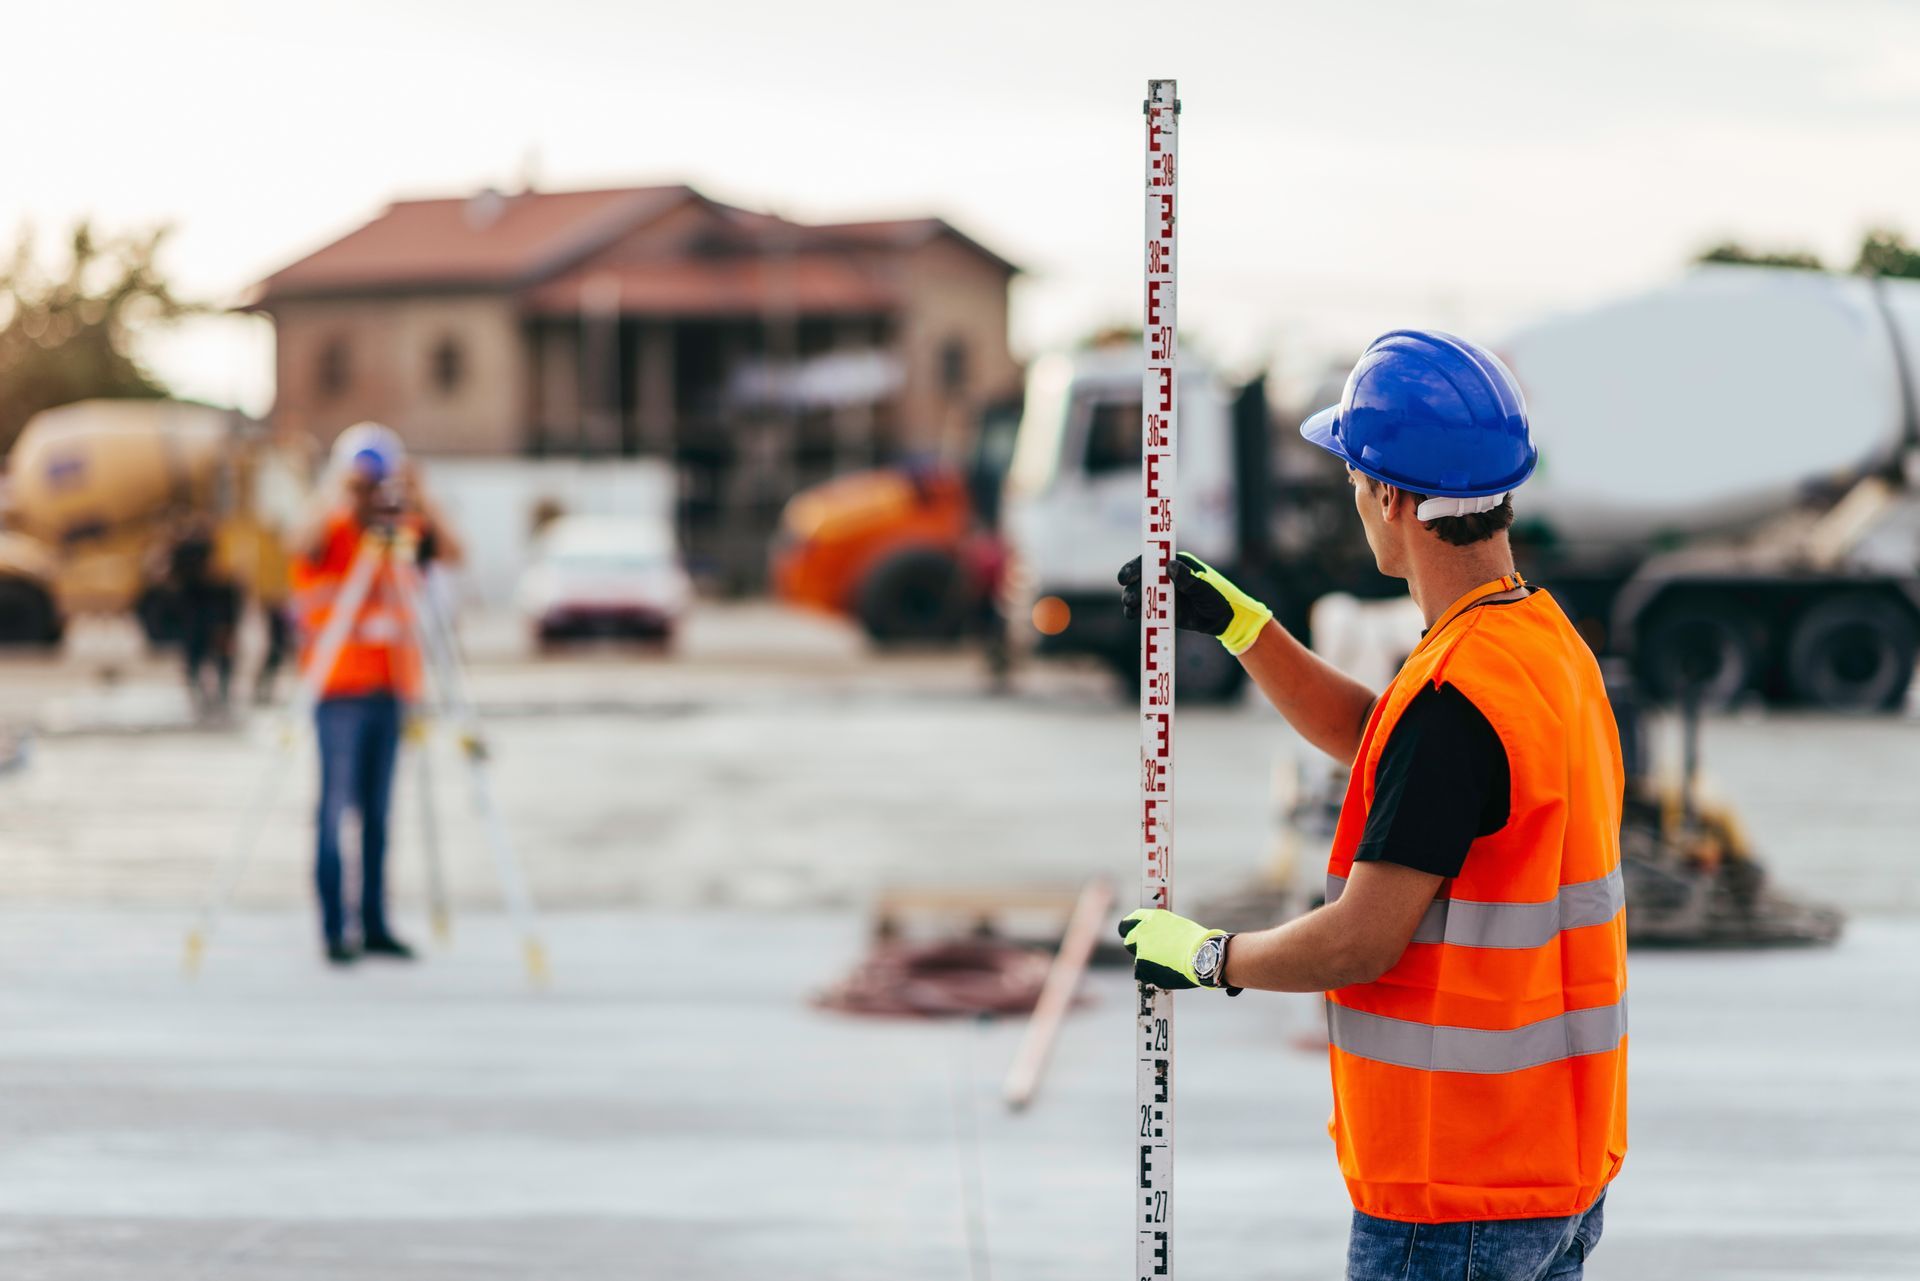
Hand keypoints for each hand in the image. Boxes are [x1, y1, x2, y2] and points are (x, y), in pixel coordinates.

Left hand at [1117, 908, 1236, 991]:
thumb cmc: (1197, 941)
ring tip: (1170, 964)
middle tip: (1148, 953)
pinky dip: (1155, 974)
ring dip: (1149, 962)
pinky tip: (1171, 972)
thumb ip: (1160, 931)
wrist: (1204, 955)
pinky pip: (1147, 974)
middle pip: (1129, 941)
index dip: (1130, 928)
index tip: (1130, 933)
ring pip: (1139, 960)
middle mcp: (1142, 933)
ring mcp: (1141, 952)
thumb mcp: (1176, 926)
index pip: (1130, 921)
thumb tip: (1157, 940)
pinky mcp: (1144, 969)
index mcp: (1151, 919)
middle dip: (1135, 946)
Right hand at [1118, 552, 1273, 654]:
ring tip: (1131, 609)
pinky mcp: (1162, 608)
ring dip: (1132, 599)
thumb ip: (1190, 579)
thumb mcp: (1206, 590)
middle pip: (1142, 576)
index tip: (1127, 576)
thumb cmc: (1219, 599)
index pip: (1153, 559)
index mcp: (1178, 564)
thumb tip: (1170, 565)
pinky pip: (1145, 608)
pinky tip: (1133, 615)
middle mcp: (1167, 575)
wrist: (1225, 620)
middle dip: (1132, 586)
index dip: (1137, 565)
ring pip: (1140, 592)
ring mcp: (1163, 592)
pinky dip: (1137, 611)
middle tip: (1129, 599)